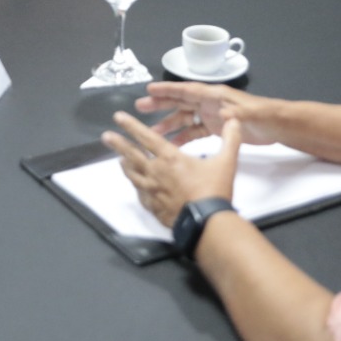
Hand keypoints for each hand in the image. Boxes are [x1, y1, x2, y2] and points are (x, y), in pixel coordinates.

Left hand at [102, 111, 241, 226]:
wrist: (207, 223)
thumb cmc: (214, 190)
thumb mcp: (226, 162)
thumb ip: (230, 140)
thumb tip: (235, 121)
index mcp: (170, 158)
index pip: (146, 137)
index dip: (131, 126)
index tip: (118, 117)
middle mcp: (155, 172)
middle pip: (131, 154)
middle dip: (118, 143)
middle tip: (105, 136)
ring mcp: (151, 190)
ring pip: (132, 174)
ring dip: (125, 165)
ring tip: (120, 160)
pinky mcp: (152, 206)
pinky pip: (140, 193)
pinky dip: (136, 186)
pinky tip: (136, 186)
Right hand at [137, 81, 282, 145]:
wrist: (276, 127)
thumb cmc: (263, 117)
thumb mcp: (250, 114)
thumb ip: (236, 113)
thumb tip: (223, 113)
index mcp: (215, 95)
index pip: (187, 90)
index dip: (168, 90)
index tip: (149, 89)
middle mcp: (209, 103)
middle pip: (180, 102)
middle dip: (161, 104)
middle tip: (141, 106)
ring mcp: (210, 116)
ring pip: (184, 118)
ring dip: (169, 124)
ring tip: (152, 132)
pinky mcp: (214, 129)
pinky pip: (193, 132)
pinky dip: (182, 137)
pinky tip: (171, 145)